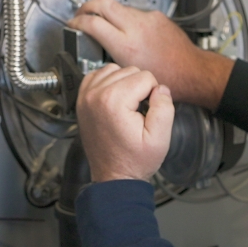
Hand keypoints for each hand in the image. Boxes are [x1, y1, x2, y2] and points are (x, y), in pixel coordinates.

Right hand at [69, 0, 233, 109]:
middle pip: (102, 2)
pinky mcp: (157, 17)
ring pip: (119, 6)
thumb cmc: (167, 78)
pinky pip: (135, 12)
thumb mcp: (130, 73)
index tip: (73, 24)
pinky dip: (125, 18)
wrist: (192, 71)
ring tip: (103, 24)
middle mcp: (136, 27)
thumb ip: (112, 59)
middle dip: (86, 6)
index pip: (92, 22)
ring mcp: (147, 19)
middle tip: (80, 14)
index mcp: (126, 45)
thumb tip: (99, 54)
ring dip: (107, 12)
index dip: (77, 22)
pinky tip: (127, 30)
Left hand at [75, 64, 174, 182]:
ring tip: (128, 105)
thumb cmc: (133, 161)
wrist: (113, 177)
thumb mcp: (160, 138)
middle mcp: (95, 95)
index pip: (145, 77)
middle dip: (140, 88)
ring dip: (125, 83)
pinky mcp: (82, 100)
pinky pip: (98, 75)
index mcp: (113, 101)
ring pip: (115, 69)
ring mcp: (85, 97)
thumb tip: (161, 89)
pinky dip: (109, 82)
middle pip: (130, 71)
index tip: (148, 113)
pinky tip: (116, 99)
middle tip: (138, 112)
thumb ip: (165, 107)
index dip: (154, 94)